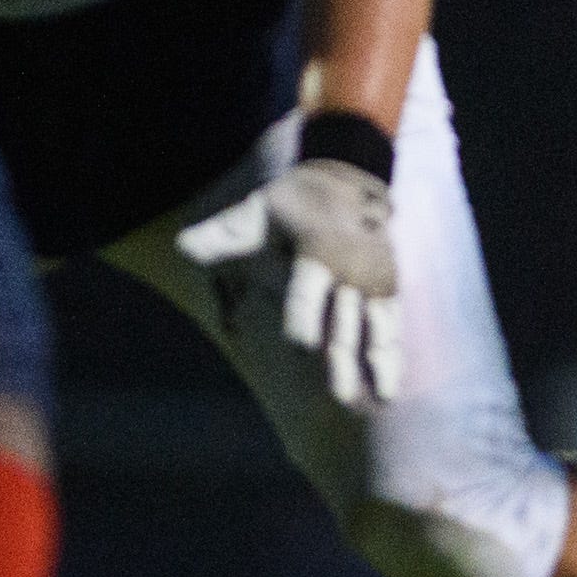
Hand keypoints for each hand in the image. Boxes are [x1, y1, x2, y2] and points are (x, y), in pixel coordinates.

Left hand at [175, 156, 402, 407]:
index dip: (305, 315)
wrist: (346, 176)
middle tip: (340, 398)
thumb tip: (182, 248)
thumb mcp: (252, 215)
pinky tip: (389, 391)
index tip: (302, 346)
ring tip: (380, 401)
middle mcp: (350, 266)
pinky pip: (393, 326)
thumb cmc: (287, 205)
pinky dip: (393, 357)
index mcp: (316, 247)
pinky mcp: (389, 288)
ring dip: (379, 364)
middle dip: (342, 359)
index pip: (308, 287)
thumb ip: (219, 238)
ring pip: (377, 326)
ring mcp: (374, 278)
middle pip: (344, 318)